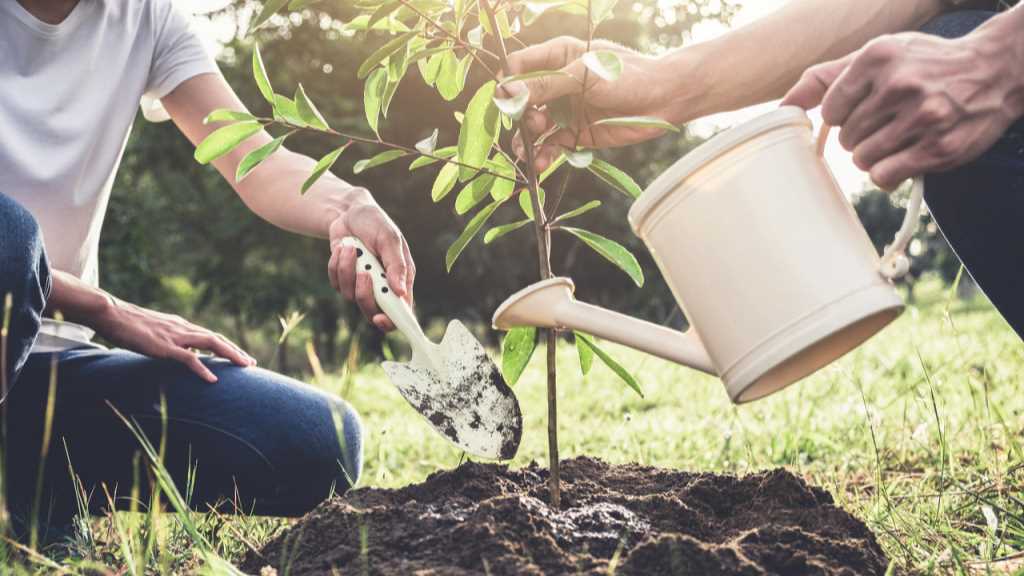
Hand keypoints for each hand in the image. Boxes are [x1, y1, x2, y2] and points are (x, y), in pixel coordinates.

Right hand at [91, 298, 254, 382]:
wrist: (110, 313)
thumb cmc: (128, 325)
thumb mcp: (155, 333)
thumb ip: (172, 342)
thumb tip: (186, 354)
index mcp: (181, 326)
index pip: (211, 336)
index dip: (228, 346)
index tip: (241, 357)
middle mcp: (183, 328)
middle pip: (217, 339)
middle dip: (236, 351)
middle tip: (251, 364)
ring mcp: (175, 336)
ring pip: (211, 343)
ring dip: (230, 355)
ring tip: (244, 367)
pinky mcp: (164, 346)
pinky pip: (188, 358)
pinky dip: (202, 369)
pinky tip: (213, 380)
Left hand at [326, 188, 415, 331]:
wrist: (350, 212)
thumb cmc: (376, 223)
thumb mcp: (390, 239)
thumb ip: (396, 265)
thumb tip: (401, 292)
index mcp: (401, 280)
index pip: (400, 312)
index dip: (392, 322)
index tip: (380, 318)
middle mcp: (382, 286)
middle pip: (371, 310)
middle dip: (364, 294)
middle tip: (364, 273)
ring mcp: (361, 284)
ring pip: (350, 295)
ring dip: (348, 270)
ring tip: (351, 247)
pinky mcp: (343, 278)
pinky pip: (336, 283)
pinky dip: (336, 264)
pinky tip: (343, 248)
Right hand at [503, 36, 684, 171]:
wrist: (664, 100)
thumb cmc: (628, 76)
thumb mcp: (584, 76)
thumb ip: (546, 84)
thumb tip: (507, 91)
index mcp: (557, 57)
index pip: (520, 65)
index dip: (509, 81)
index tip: (506, 98)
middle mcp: (557, 83)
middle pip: (522, 100)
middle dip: (519, 115)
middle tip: (533, 123)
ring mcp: (565, 110)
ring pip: (532, 127)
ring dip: (526, 141)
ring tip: (529, 152)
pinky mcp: (575, 134)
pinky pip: (550, 146)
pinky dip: (542, 156)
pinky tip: (540, 164)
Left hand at [782, 22, 1023, 190]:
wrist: (994, 71)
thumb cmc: (924, 65)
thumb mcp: (878, 57)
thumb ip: (827, 79)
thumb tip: (783, 106)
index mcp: (878, 57)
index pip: (830, 109)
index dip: (843, 116)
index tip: (864, 108)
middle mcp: (900, 84)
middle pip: (846, 137)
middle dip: (861, 136)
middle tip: (889, 121)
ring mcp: (922, 117)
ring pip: (861, 159)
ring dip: (874, 156)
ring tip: (900, 137)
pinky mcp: (938, 148)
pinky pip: (883, 177)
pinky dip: (888, 173)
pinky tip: (905, 157)